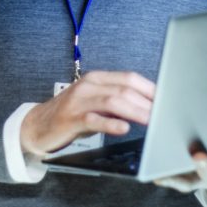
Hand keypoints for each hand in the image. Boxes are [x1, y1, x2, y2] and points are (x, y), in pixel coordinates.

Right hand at [20, 70, 154, 156]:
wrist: (37, 126)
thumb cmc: (72, 115)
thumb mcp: (95, 103)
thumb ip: (117, 100)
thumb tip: (149, 105)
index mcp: (97, 78)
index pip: (130, 78)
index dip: (151, 88)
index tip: (169, 99)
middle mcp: (88, 85)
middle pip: (125, 89)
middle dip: (148, 102)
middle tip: (165, 114)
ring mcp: (78, 101)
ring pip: (113, 101)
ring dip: (136, 111)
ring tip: (152, 121)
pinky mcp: (71, 118)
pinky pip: (94, 119)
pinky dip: (111, 123)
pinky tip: (124, 128)